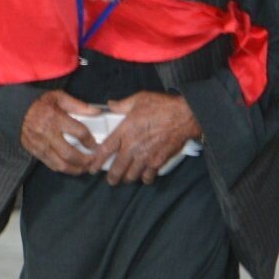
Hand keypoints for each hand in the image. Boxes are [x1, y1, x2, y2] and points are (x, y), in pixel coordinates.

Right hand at [19, 90, 100, 174]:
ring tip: (84, 168)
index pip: (79, 133)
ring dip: (75, 169)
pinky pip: (51, 165)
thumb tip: (96, 111)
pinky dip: (63, 168)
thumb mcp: (59, 97)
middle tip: (93, 160)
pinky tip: (71, 167)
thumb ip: (78, 105)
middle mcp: (47, 134)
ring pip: (60, 164)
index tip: (95, 145)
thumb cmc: (38, 103)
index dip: (91, 141)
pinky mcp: (35, 151)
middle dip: (85, 160)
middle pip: (70, 154)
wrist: (15, 110)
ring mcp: (40, 145)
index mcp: (55, 118)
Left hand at [87, 92, 201, 185]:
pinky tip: (144, 176)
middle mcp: (133, 146)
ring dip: (127, 179)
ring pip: (131, 176)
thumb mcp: (139, 99)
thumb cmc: (163, 106)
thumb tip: (110, 105)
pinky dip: (145, 179)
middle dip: (112, 178)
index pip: (105, 150)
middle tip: (111, 180)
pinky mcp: (158, 161)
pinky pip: (148, 177)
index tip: (93, 167)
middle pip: (117, 169)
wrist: (186, 115)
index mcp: (125, 130)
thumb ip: (122, 105)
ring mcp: (145, 156)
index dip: (97, 161)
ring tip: (125, 179)